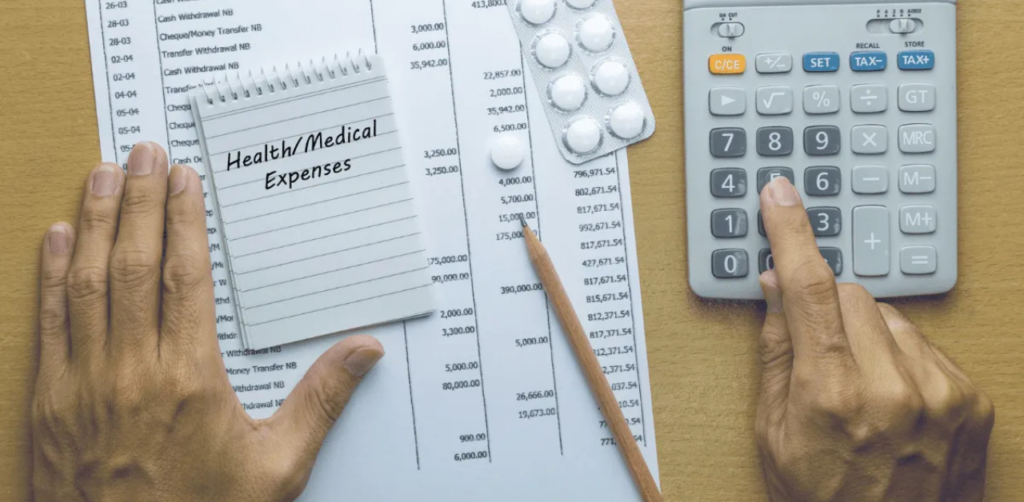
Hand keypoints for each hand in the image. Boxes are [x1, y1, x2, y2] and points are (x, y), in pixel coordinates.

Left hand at [33, 143, 384, 501]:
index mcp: (191, 378)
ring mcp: (84, 384)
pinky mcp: (50, 403)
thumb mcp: (277, 467)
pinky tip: (57, 238)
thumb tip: (365, 351)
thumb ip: (321, 401)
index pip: (185, 277)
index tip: (184, 179)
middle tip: (143, 152)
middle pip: (135, 265)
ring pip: (87, 282)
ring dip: (96, 222)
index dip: (185, 220)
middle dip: (141, 201)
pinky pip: (49, 323)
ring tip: (104, 174)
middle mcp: (133, 370)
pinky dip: (50, 275)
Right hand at [755, 177, 993, 501]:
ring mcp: (941, 393)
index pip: (808, 287)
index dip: (791, 233)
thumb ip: (776, 349)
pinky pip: (925, 343)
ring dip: (865, 336)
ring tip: (859, 390)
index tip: (781, 197)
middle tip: (817, 352)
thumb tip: (777, 288)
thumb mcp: (772, 431)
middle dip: (825, 310)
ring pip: (888, 315)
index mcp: (832, 394)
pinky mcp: (971, 400)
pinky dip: (902, 358)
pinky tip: (892, 399)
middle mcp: (893, 388)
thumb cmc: (822, 499)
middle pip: (850, 294)